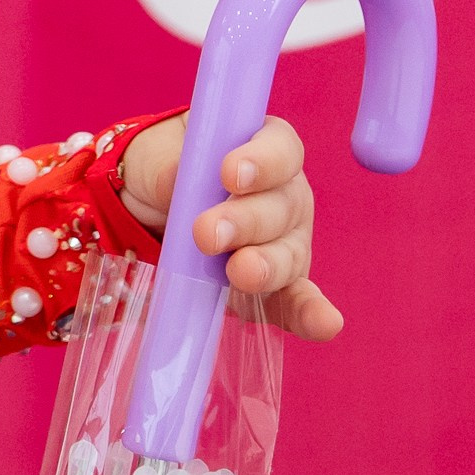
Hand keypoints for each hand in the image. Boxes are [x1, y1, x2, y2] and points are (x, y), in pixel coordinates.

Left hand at [119, 114, 340, 339]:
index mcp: (265, 149)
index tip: (230, 173)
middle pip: (284, 206)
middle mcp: (287, 194)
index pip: (280, 149)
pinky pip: (297, 301)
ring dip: (265, 265)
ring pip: (288, 253)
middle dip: (247, 221)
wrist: (150, 211)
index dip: (262, 161)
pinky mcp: (278, 287)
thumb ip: (169, 167)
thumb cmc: (165, 168)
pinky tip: (324, 326)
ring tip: (239, 272)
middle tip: (207, 233)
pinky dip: (308, 314)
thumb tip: (175, 182)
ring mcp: (287, 242)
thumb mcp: (158, 156)